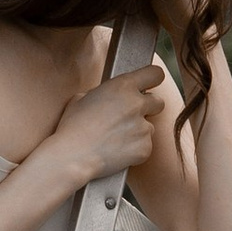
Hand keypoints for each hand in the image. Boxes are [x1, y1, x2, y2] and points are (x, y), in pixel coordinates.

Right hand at [45, 63, 164, 186]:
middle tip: (130, 117)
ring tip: (115, 139)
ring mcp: (143, 127)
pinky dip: (135, 150)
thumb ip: (104, 93)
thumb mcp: (82, 98)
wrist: (72, 156)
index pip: (155, 73)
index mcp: (122, 86)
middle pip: (159, 102)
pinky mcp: (145, 148)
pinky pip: (146, 146)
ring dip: (138, 131)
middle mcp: (137, 104)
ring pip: (150, 127)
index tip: (148, 85)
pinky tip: (117, 152)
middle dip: (148, 108)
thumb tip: (110, 96)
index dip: (152, 79)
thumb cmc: (72, 127)